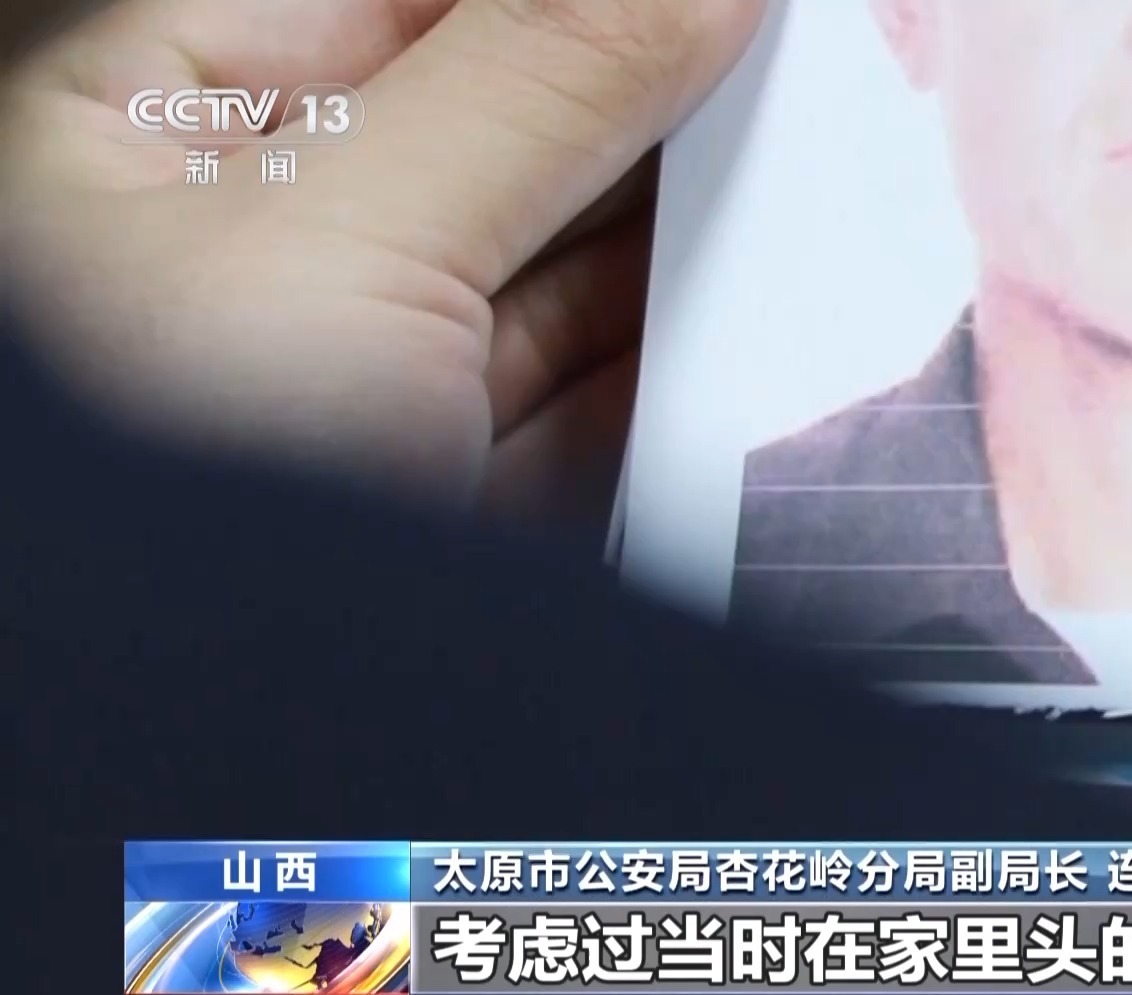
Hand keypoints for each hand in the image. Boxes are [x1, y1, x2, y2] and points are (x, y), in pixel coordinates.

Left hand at [0, 0, 762, 524]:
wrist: (217, 834)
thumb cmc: (162, 492)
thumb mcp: (338, 246)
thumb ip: (541, 76)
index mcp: (164, 124)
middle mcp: (270, 245)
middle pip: (506, 118)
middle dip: (654, 94)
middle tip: (804, 57)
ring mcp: (381, 375)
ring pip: (571, 262)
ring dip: (694, 229)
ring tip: (823, 164)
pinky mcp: (473, 492)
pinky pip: (603, 393)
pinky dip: (694, 357)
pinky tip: (784, 302)